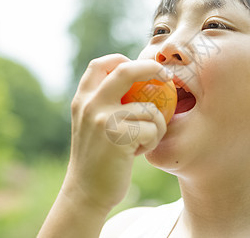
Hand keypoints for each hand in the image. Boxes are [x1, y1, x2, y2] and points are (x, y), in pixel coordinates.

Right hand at [63, 53, 172, 211]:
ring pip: (148, 108)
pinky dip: (153, 140)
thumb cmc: (98, 157)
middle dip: (151, 68)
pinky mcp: (117, 137)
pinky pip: (152, 129)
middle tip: (166, 76)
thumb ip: (106, 102)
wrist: (86, 191)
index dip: (122, 59)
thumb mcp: (93, 124)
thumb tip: (137, 80)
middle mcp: (90, 104)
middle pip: (126, 70)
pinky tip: (140, 150)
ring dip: (157, 123)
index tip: (141, 67)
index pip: (100, 64)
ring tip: (145, 138)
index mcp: (83, 99)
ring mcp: (103, 119)